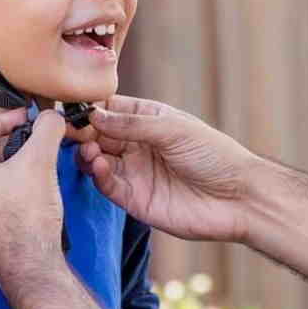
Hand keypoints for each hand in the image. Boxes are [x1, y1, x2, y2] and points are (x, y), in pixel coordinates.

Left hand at [0, 107, 67, 281]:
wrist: (30, 269)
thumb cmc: (26, 217)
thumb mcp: (39, 162)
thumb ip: (46, 130)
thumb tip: (51, 116)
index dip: (1, 119)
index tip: (25, 120)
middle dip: (8, 144)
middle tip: (35, 142)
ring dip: (10, 167)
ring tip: (37, 166)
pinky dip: (8, 190)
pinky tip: (32, 194)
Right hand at [75, 96, 259, 243]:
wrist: (238, 198)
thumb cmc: (214, 156)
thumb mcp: (173, 130)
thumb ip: (132, 124)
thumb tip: (95, 115)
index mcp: (150, 121)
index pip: (111, 110)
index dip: (92, 108)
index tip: (73, 108)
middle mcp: (139, 146)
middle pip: (99, 136)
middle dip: (82, 132)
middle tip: (69, 131)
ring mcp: (136, 173)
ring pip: (98, 161)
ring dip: (88, 155)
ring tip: (89, 151)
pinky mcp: (135, 200)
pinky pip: (109, 186)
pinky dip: (99, 175)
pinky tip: (100, 166)